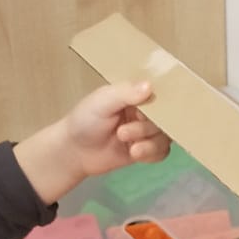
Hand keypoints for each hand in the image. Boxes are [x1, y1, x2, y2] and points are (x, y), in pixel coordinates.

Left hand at [13, 84, 170, 203]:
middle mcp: (144, 111)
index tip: (152, 111)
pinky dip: (151, 153)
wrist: (74, 152)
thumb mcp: (102, 102)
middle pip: (165, 118)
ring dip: (149, 142)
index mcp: (135, 94)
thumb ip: (125, 93)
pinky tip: (135, 153)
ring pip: (164, 136)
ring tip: (130, 147)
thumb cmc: (84, 121)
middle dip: (146, 128)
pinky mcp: (145, 150)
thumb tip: (150, 85)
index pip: (158, 94)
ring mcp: (145, 131)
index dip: (160, 103)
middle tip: (123, 133)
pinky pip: (162, 152)